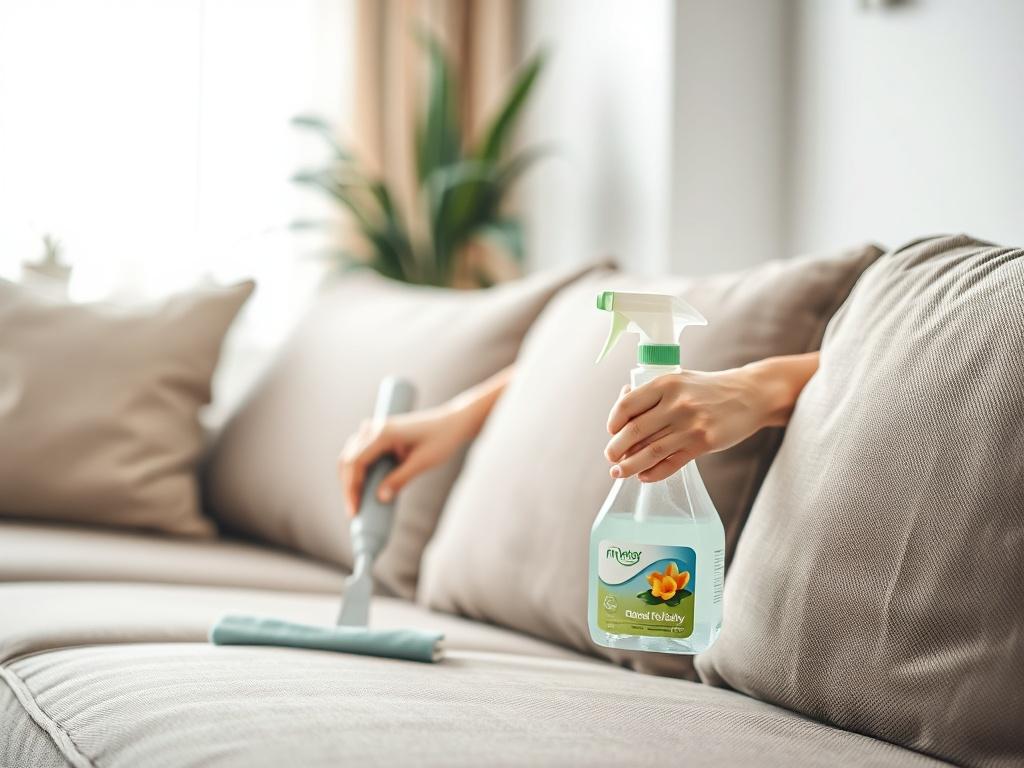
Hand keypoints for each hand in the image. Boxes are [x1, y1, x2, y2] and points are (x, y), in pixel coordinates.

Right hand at [338, 405, 476, 515]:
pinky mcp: (381, 433)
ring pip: (352, 455)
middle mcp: (375, 428)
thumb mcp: (423, 462)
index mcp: (382, 433)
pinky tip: (364, 488)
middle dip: (348, 487)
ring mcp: (376, 428)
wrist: (454, 421)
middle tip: (355, 512)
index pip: (355, 462)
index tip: (355, 511)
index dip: (351, 489)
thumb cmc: (443, 438)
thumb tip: (380, 498)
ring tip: (358, 503)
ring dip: (351, 479)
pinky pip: (362, 452)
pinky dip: (360, 471)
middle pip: (348, 459)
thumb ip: (400, 480)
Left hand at [604, 357, 811, 482]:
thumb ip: (652, 393)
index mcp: (666, 383)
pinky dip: (654, 472)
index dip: (614, 422)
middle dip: (616, 448)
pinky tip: (644, 476)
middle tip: (610, 458)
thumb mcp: (680, 380)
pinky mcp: (704, 443)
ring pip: (651, 451)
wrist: (750, 395)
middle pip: (635, 431)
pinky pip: (672, 463)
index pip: (627, 405)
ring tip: (618, 472)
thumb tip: (621, 407)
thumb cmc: (709, 389)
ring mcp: (691, 424)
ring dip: (630, 465)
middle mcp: (677, 403)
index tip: (611, 431)